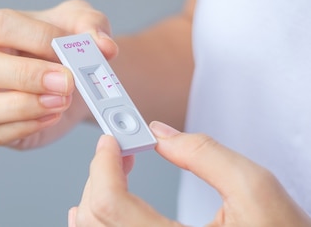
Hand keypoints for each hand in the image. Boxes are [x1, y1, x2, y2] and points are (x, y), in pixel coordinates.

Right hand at [0, 0, 117, 148]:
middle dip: (28, 76)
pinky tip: (54, 116)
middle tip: (67, 81)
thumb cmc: (62, 43)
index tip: (69, 47)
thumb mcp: (79, 22)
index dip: (36, 37)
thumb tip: (103, 46)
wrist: (72, 76)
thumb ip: (91, 26)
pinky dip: (29, 127)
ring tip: (61, 101)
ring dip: (25, 107)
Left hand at [69, 121, 310, 226]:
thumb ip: (204, 155)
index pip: (111, 204)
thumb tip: (159, 132)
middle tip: (117, 150)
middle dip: (99, 175)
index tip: (110, 141)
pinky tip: (105, 203)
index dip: (103, 166)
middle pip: (96, 217)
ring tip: (114, 171)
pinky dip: (96, 219)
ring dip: (95, 196)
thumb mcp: (254, 189)